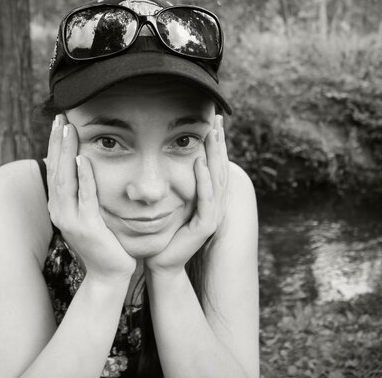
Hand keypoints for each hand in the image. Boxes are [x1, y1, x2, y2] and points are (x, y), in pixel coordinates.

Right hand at [46, 114, 136, 281]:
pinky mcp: (87, 227)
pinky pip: (84, 196)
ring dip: (66, 152)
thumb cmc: (104, 241)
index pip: (54, 169)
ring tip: (68, 129)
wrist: (110, 273)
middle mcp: (59, 211)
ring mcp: (70, 220)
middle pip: (55, 169)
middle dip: (57, 142)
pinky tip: (82, 158)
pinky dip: (83, 176)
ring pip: (65, 179)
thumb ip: (84, 192)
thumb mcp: (89, 213)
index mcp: (59, 206)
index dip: (55, 145)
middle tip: (60, 117)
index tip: (59, 122)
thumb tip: (84, 166)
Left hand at [145, 115, 228, 274]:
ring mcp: (213, 215)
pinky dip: (204, 181)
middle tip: (218, 119)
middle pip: (221, 167)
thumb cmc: (161, 232)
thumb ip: (173, 181)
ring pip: (217, 180)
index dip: (216, 143)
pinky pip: (206, 200)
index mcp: (208, 197)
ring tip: (213, 135)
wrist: (160, 262)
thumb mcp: (169, 200)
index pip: (215, 164)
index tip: (214, 120)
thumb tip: (164, 155)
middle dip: (219, 143)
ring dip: (214, 156)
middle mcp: (215, 204)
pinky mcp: (206, 227)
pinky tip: (200, 163)